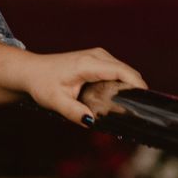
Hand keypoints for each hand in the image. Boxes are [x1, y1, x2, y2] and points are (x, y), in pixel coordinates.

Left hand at [18, 48, 145, 126]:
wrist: (31, 71)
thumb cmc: (41, 84)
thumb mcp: (55, 101)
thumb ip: (73, 112)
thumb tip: (92, 121)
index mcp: (88, 64)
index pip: (122, 71)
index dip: (137, 85)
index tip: (147, 102)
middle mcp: (96, 55)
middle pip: (127, 71)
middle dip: (136, 89)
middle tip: (139, 113)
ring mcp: (98, 55)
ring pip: (124, 70)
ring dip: (129, 87)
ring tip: (130, 108)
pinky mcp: (98, 59)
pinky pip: (118, 70)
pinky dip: (122, 83)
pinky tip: (120, 99)